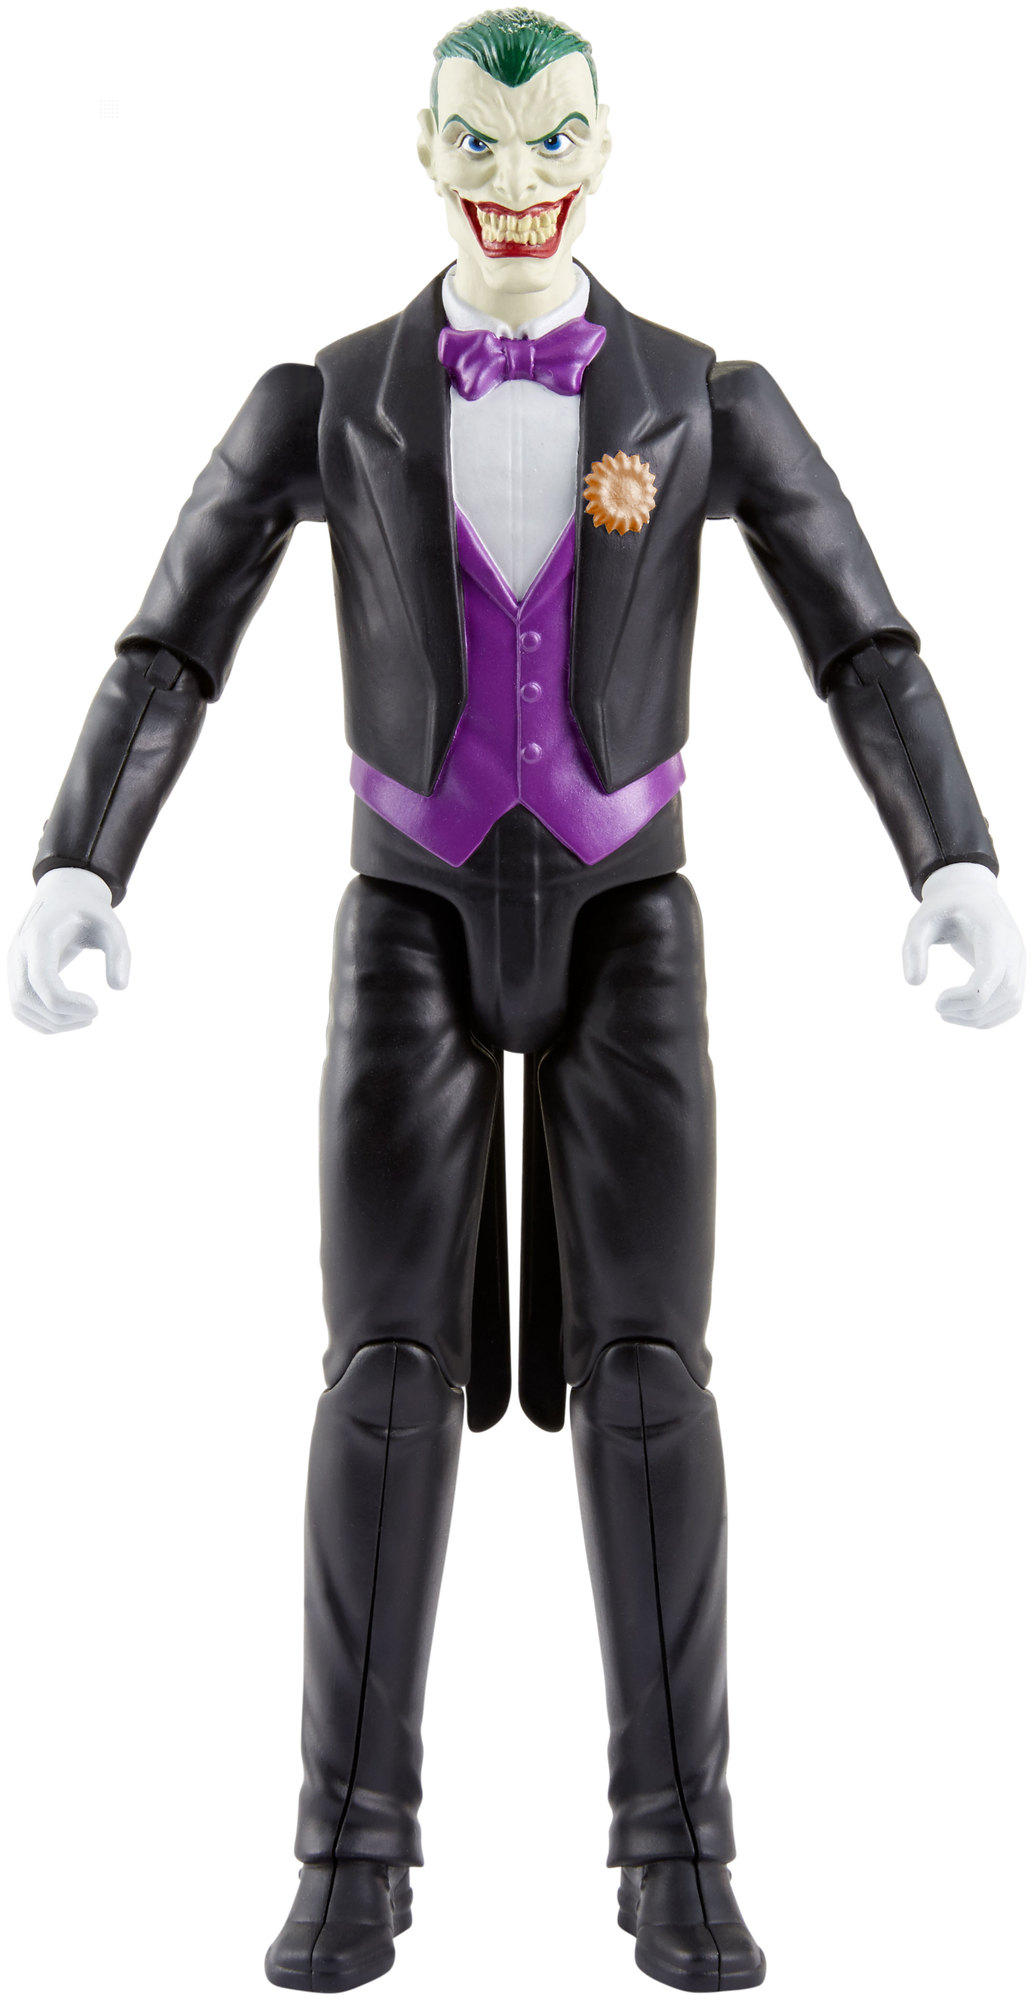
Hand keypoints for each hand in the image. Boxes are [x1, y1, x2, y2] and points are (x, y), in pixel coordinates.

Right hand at [8, 868, 130, 1032]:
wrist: (64, 897)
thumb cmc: (90, 913)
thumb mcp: (112, 926)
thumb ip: (119, 954)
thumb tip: (119, 988)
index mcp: (40, 935)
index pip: (41, 979)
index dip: (66, 1002)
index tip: (96, 1008)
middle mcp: (19, 951)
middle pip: (26, 997)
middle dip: (60, 1016)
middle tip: (94, 1014)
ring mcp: (13, 964)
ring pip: (20, 1007)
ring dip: (52, 1023)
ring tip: (86, 1017)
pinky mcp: (16, 974)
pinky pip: (21, 1007)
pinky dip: (43, 1020)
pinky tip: (71, 1017)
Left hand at [902, 862, 1024, 1028]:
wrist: (970, 895)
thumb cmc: (943, 908)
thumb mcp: (921, 921)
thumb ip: (913, 949)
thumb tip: (913, 983)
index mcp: (993, 932)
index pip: (992, 974)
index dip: (966, 997)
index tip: (937, 1001)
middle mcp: (1013, 947)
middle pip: (1005, 993)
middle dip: (970, 1010)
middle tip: (938, 1008)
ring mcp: (1019, 960)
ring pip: (1012, 1002)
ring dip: (980, 1017)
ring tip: (947, 1013)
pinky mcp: (1016, 970)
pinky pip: (1012, 1002)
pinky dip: (991, 1016)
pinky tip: (963, 1013)